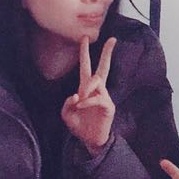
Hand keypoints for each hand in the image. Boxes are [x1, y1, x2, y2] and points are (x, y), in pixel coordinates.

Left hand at [61, 37, 116, 155]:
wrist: (90, 140)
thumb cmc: (79, 125)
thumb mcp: (66, 114)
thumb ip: (67, 104)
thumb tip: (77, 95)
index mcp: (86, 88)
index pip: (86, 67)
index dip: (84, 52)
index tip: (84, 37)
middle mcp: (97, 90)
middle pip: (103, 67)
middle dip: (107, 53)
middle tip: (112, 39)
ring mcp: (104, 96)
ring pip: (96, 81)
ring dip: (86, 89)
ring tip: (80, 102)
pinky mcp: (108, 106)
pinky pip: (97, 98)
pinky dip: (87, 102)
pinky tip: (82, 106)